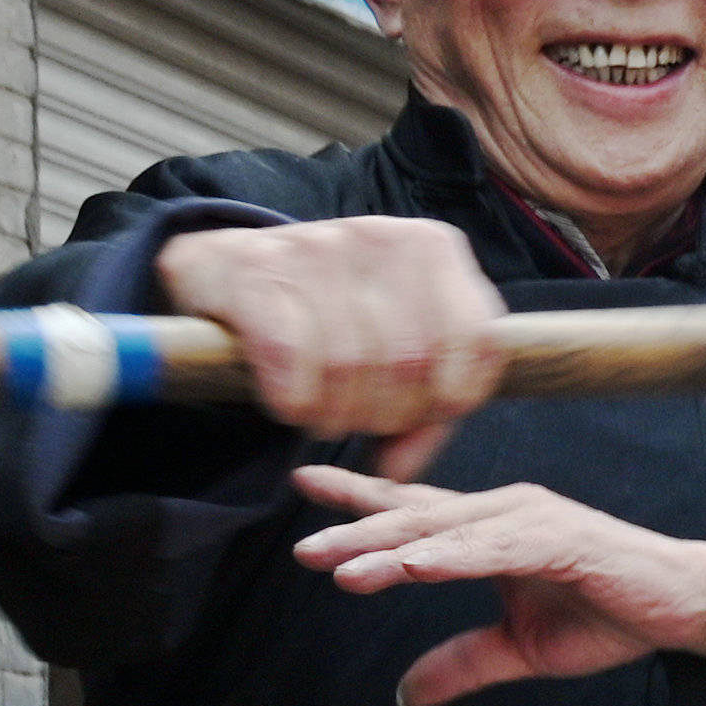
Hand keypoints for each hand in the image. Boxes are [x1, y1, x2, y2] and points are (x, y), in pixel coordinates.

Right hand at [158, 216, 504, 474]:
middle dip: (384, 415)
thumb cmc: (326, 318)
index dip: (450, 400)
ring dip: (333, 414)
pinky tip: (288, 404)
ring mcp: (318, 244)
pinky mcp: (257, 268)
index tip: (415, 415)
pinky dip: (292, 399)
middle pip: (412, 363)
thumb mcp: (392, 351)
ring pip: (350, 365)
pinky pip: (290, 356)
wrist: (226, 269)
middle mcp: (382, 237)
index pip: (479, 343)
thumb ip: (426, 408)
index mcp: (433, 248)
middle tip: (355, 420)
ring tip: (321, 413)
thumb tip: (401, 468)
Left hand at [285, 465, 705, 705]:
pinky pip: (489, 549)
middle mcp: (504, 511)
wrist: (686, 608)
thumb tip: (404, 695)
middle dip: (355, 531)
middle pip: (414, 518)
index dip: (359, 498)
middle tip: (302, 546)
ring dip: (388, 549)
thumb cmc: (611, 615)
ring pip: (441, 532)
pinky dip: (446, 557)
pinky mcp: (558, 538)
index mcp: (492, 529)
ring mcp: (529, 520)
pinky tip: (409, 567)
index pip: (414, 510)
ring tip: (336, 567)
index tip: (304, 483)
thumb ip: (462, 663)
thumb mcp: (520, 649)